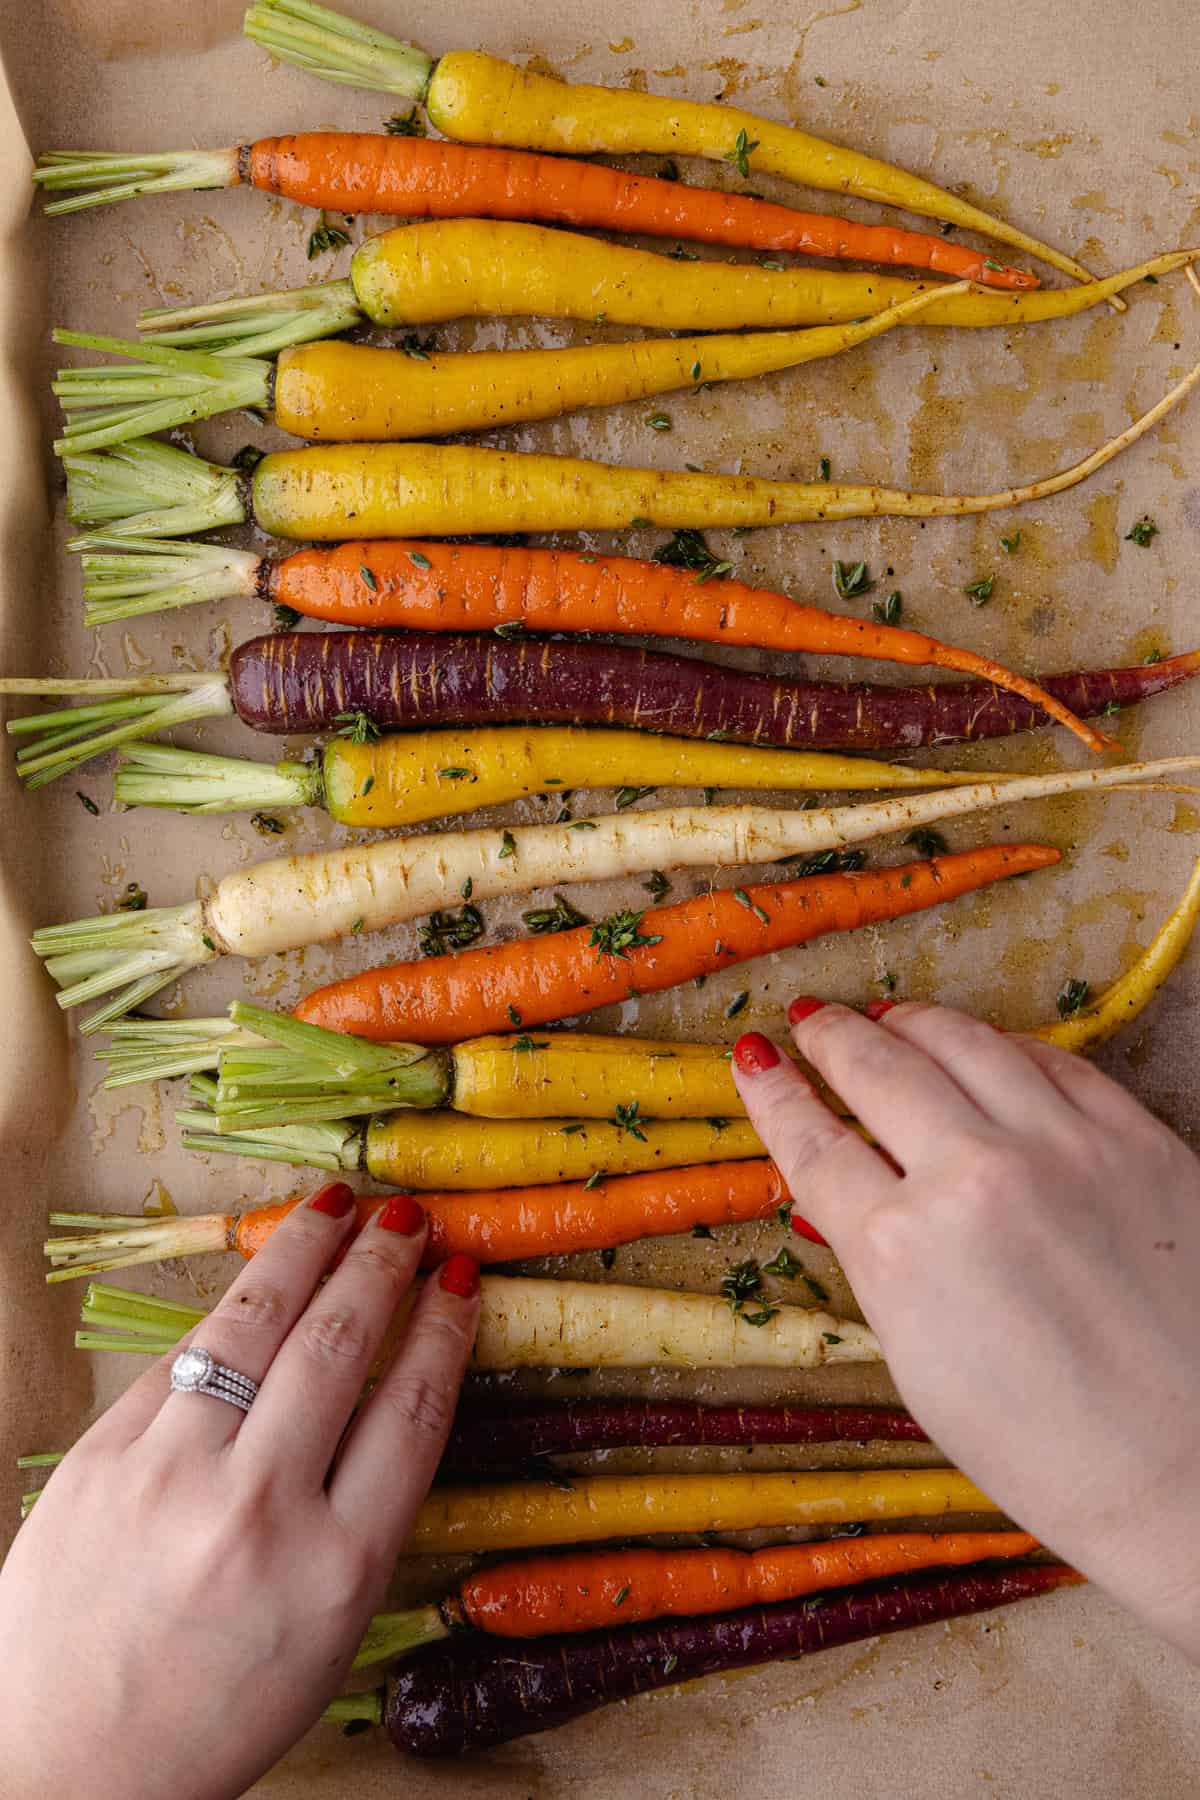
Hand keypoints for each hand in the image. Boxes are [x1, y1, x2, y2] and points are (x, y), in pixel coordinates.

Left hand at [0, 1184, 479, 1799]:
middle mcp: (259, 1510)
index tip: (462, 1282)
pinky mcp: (101, 1458)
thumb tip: (390, 1384)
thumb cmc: (212, 1712)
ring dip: (305, 1251)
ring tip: (338, 1208)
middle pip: (340, 1347)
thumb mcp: (327, 1634)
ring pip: (254, 1326)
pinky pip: (182, 1361)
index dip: (444, 1330)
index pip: (412, 1411)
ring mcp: (171, 1476)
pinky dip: (228, 1312)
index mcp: (336, 1569)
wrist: (64, 1765)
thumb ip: (362, 1515)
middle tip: (408, 1222)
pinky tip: (257, 1280)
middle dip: (381, 1267)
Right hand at [732, 1002, 1199, 1661]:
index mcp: (903, 1249)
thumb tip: (841, 1198)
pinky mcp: (1136, 1139)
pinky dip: (1004, 1046)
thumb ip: (876, 1263)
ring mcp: (1062, 1147)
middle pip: (878, 1071)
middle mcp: (975, 1177)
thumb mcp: (920, 1365)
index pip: (814, 1145)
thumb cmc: (1046, 1448)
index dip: (773, 1094)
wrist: (1189, 1470)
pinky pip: (1055, 1062)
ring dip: (911, 1023)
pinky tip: (985, 1046)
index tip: (753, 1059)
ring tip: (884, 1017)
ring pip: (964, 1043)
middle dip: (831, 1038)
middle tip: (809, 1020)